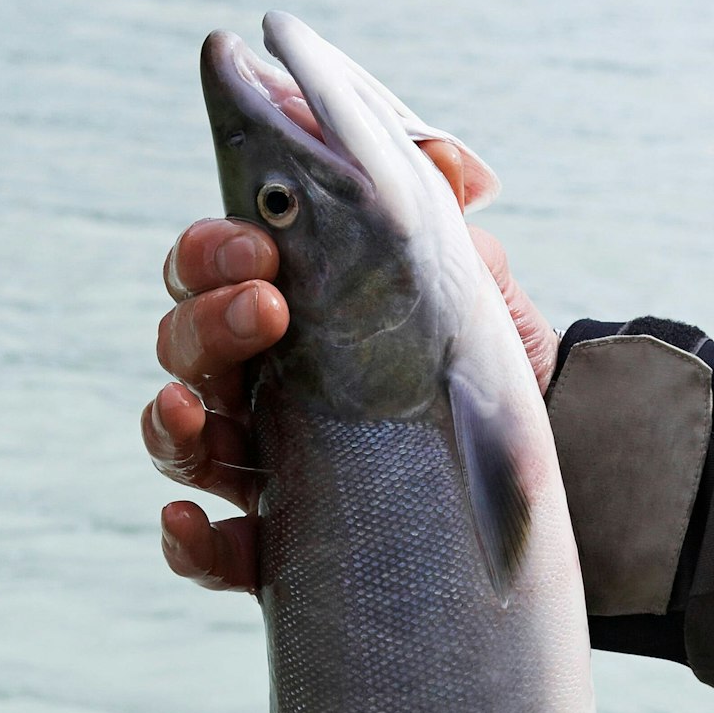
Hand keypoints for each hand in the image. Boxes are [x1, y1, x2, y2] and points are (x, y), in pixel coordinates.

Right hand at [143, 141, 557, 593]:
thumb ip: (446, 231)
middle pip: (187, 342)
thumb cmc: (487, 377)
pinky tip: (188, 522)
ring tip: (188, 410)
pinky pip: (211, 551)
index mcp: (292, 315)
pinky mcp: (278, 549)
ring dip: (170, 421)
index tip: (261, 246)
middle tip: (268, 309)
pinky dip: (189, 540)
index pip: (218, 266)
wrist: (543, 483)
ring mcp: (262, 468)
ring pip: (180, 440)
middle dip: (207, 319)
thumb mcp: (480, 297)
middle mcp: (262, 387)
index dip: (216, 248)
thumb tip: (446, 161)